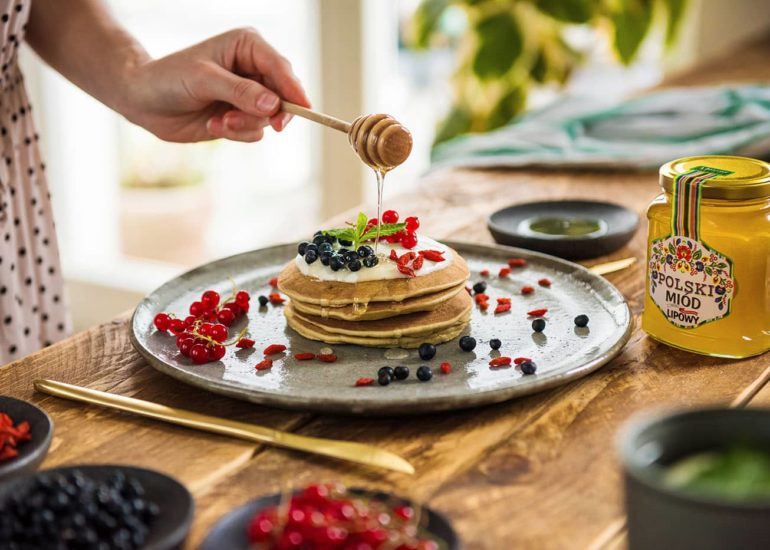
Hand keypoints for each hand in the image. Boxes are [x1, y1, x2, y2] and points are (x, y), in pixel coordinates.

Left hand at [120, 27, 309, 142]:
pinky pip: (255, 132)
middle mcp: (253, 69)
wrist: (144, 101)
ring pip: (269, 118)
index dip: (294, 88)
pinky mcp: (242, 117)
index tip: (304, 107)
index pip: (280, 67)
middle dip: (269, 112)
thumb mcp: (204, 80)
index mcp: (248, 46)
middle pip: (284, 95)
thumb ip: (240, 91)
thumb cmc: (169, 78)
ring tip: (220, 121)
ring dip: (245, 124)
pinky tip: (213, 124)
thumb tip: (273, 104)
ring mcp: (249, 95)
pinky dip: (237, 134)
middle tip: (272, 126)